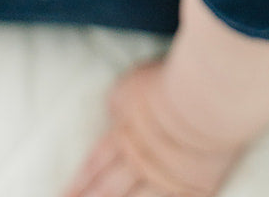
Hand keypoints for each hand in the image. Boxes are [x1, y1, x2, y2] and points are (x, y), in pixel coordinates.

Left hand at [63, 60, 246, 196]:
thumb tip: (114, 115)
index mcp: (124, 134)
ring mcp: (168, 178)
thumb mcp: (130, 85)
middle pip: (109, 188)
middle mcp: (141, 162)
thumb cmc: (168, 83)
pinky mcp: (196, 187)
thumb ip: (120, 103)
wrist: (203, 103)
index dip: (80, 181)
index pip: (96, 162)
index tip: (65, 194)